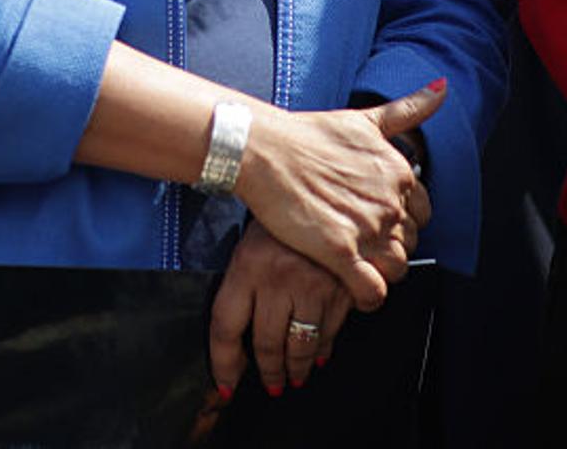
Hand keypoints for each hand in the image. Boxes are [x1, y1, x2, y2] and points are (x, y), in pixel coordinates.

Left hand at [208, 220, 351, 399]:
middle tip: (270, 383)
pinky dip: (325, 347)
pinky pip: (331, 332)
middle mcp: (277, 277)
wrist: (319, 183)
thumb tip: (237, 338)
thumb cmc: (280, 215)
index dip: (223, 363)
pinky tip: (320, 353)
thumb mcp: (251, 242)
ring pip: (301, 346)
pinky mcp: (343, 287)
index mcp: (247, 264)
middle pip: (266, 344)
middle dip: (268, 372)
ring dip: (297, 368)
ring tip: (295, 375)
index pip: (225, 327)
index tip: (225, 383)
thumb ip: (242, 285)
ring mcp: (312, 284)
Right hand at [234, 80, 441, 312]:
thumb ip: (406, 109)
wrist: (263, 150)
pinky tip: (351, 286)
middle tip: (358, 240)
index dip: (399, 220)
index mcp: (398, 171)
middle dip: (388, 246)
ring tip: (353, 262)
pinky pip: (373, 291)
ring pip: (396, 269)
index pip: (421, 214)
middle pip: (409, 243)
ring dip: (379, 271)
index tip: (374, 219)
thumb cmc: (307, 134)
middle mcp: (389, 200)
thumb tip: (443, 88)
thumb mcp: (362, 118)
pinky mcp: (340, 252)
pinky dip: (367, 296)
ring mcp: (367, 227)